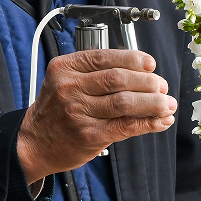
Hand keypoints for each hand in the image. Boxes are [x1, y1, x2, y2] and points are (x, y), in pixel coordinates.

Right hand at [17, 49, 175, 182]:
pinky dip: (148, 123)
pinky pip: (126, 126)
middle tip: (162, 87)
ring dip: (154, 103)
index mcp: (63, 68)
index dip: (133, 59)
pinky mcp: (89, 135)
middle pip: (118, 79)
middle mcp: (68, 88)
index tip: (150, 64)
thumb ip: (94, 73)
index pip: (104, 57)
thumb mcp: (63, 82)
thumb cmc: (54, 112)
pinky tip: (160, 121)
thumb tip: (141, 72)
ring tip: (166, 104)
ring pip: (125, 102)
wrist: (34, 143)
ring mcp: (77, 112)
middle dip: (148, 82)